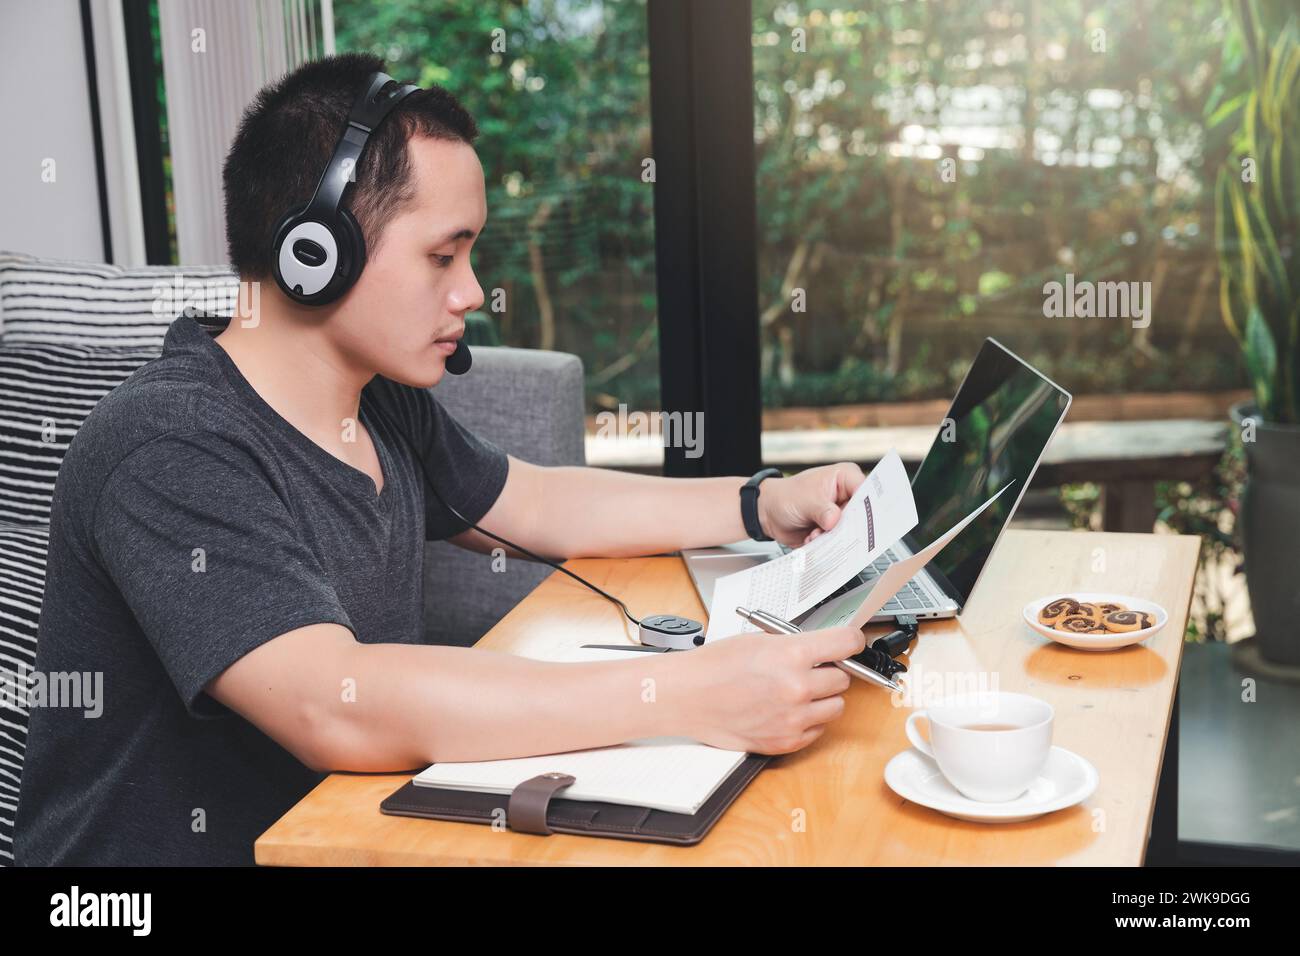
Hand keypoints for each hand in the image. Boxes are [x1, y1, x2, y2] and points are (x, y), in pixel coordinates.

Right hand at [677, 626, 865, 753]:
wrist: (688, 697)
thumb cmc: (715, 666)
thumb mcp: (759, 640)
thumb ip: (796, 645)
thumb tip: (825, 648)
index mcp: (791, 655)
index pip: (847, 643)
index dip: (851, 641)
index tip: (850, 643)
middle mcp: (798, 688)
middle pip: (843, 679)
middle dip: (829, 672)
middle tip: (809, 669)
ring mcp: (794, 718)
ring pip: (836, 707)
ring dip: (822, 698)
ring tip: (796, 692)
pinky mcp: (787, 741)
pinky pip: (818, 729)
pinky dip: (808, 720)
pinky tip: (786, 709)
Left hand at [757, 462, 865, 546]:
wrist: (770, 513)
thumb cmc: (786, 497)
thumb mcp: (805, 500)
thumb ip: (822, 510)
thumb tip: (835, 520)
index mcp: (845, 478)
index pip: (866, 491)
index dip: (868, 507)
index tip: (862, 520)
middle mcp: (847, 496)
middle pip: (862, 515)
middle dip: (847, 527)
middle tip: (833, 531)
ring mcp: (841, 515)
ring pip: (850, 531)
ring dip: (833, 538)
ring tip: (815, 534)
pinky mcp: (834, 530)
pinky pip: (839, 542)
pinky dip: (826, 544)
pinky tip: (812, 538)